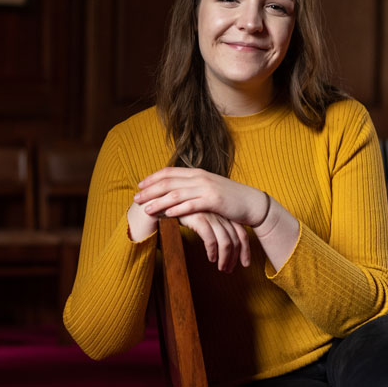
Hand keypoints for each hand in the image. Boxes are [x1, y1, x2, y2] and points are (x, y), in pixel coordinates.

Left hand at [134, 167, 267, 226]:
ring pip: (177, 194)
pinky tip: (167, 215)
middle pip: (168, 182)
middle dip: (150, 191)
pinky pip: (192, 205)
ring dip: (159, 201)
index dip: (152, 178)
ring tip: (146, 209)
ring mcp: (207, 188)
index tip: (139, 186)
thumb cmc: (228, 198)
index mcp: (197, 173)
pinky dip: (177, 209)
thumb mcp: (208, 188)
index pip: (169, 172)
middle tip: (135, 199)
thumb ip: (192, 187)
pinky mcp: (214, 201)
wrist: (251, 203)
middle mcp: (200, 177)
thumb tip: (175, 190)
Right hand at [176, 212, 249, 271]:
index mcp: (225, 213)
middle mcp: (220, 213)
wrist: (168, 200)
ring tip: (221, 267)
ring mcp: (211, 215)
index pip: (242, 233)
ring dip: (225, 258)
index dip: (245, 250)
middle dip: (235, 258)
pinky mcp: (199, 218)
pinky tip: (211, 258)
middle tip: (229, 269)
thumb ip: (216, 227)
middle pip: (236, 240)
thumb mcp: (206, 218)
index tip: (245, 263)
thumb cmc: (187, 211)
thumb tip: (226, 246)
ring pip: (225, 242)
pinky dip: (213, 252)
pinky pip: (211, 239)